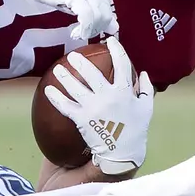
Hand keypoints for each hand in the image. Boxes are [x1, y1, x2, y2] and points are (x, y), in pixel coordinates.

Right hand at [17, 0, 118, 39]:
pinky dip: (83, 29)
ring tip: (79, 34)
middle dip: (96, 30)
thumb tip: (113, 28)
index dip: (102, 27)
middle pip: (106, 16)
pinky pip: (87, 17)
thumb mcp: (81, 3)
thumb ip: (97, 13)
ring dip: (89, 30)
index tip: (93, 33)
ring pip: (98, 18)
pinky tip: (76, 33)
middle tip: (84, 34)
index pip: (109, 13)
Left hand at [42, 39, 153, 174]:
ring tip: (57, 68)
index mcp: (126, 92)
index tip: (110, 41)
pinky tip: (48, 90)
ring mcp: (94, 107)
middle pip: (92, 73)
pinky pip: (66, 106)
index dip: (117, 50)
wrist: (122, 154)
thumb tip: (143, 73)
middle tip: (73, 56)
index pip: (122, 65)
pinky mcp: (82, 118)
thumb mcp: (146, 109)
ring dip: (64, 76)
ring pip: (76, 87)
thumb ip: (146, 90)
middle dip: (81, 62)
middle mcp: (109, 96)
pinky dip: (56, 98)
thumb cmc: (135, 131)